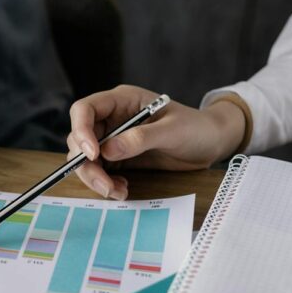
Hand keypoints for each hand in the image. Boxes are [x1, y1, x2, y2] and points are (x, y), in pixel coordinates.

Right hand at [66, 85, 245, 198]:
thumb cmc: (196, 128)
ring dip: (95, 178)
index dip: (81, 130)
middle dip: (87, 164)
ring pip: (86, 159)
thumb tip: (108, 150)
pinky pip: (100, 171)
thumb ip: (141, 138)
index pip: (85, 110)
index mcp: (122, 101)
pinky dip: (106, 184)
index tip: (92, 154)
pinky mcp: (118, 158)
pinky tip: (122, 189)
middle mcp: (112, 119)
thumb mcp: (172, 131)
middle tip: (105, 185)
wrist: (211, 143)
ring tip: (117, 191)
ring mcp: (113, 139)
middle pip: (79, 139)